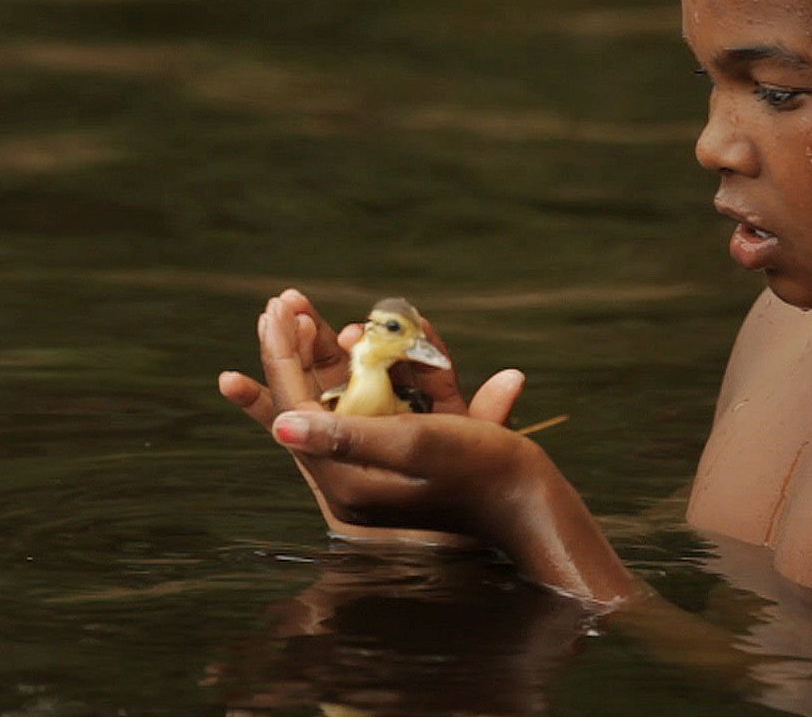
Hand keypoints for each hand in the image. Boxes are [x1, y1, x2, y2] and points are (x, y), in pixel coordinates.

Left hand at [219, 288, 526, 543]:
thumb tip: (280, 428)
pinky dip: (379, 370)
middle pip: (313, 402)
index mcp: (347, 480)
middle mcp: (355, 478)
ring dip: (335, 355)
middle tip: (283, 302)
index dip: (282, 355)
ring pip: (343, 398)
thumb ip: (346, 436)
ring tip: (317, 315)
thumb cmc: (484, 470)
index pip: (297, 408)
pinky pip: (380, 405)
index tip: (272, 308)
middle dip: (299, 349)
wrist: (539, 509)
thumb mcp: (414, 444)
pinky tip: (376, 338)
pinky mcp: (405, 458)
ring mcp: (379, 468)